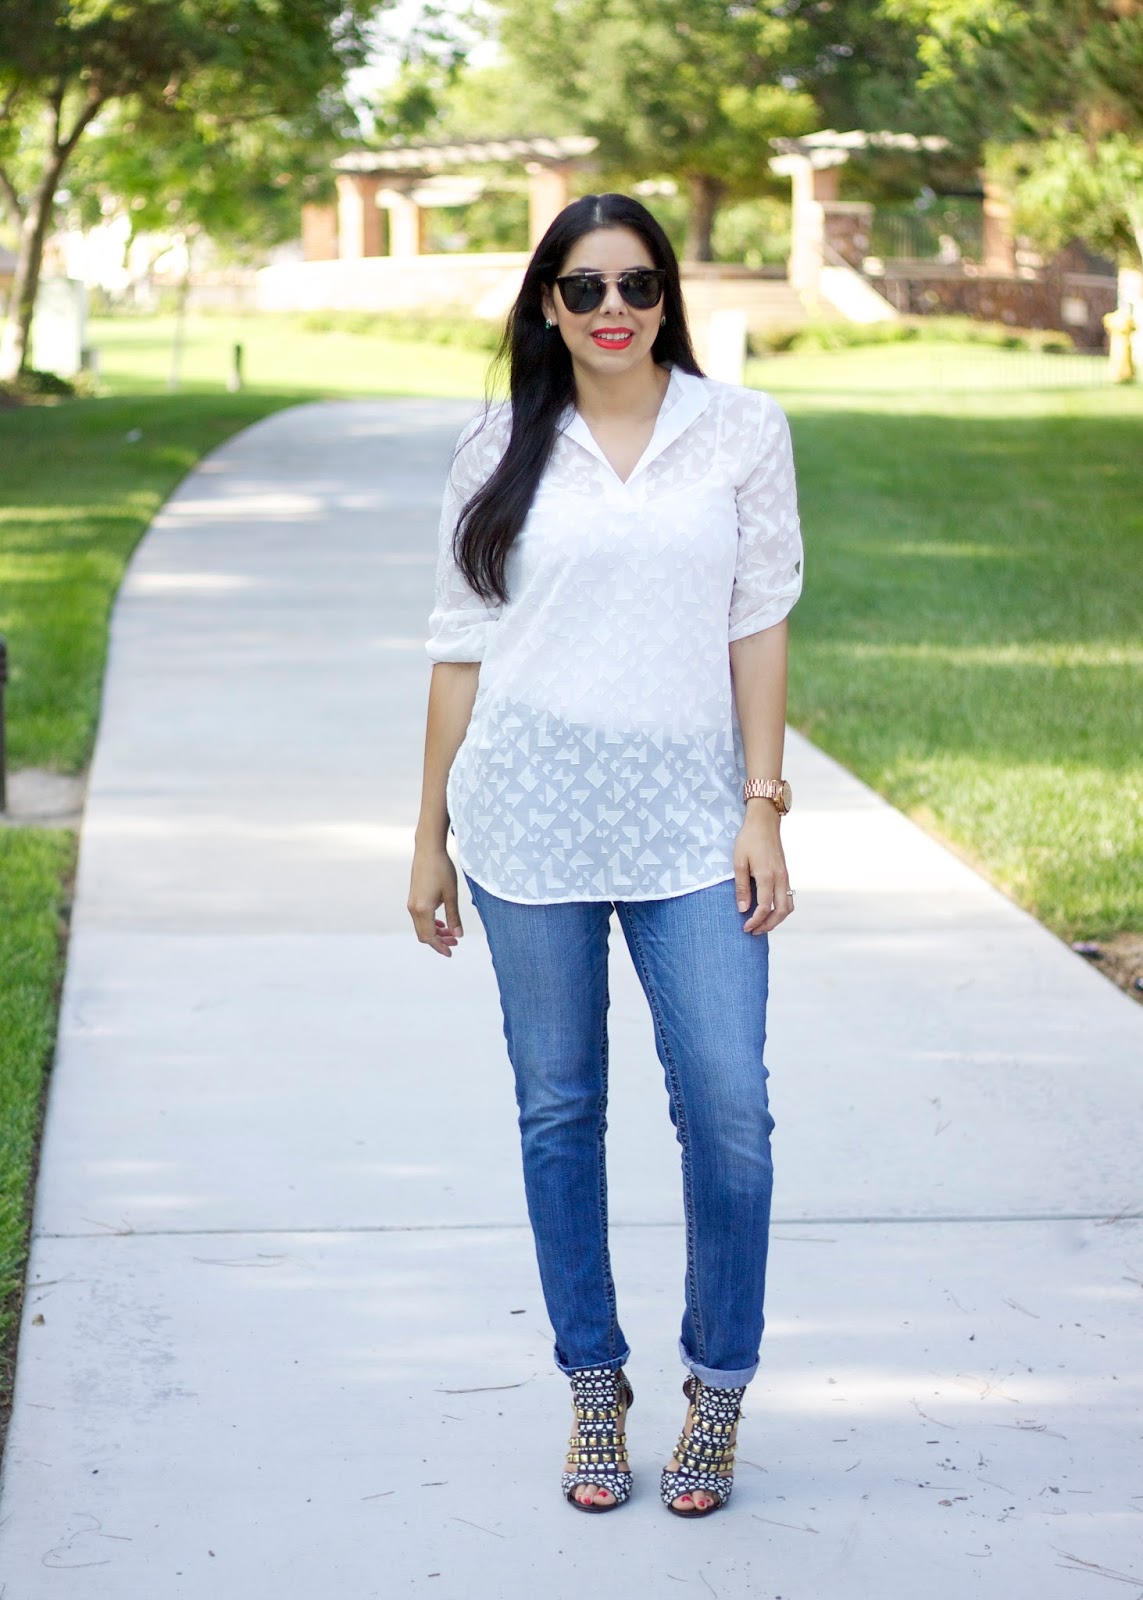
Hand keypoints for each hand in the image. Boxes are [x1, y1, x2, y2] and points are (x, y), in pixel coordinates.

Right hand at [408, 845, 463, 955]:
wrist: (428, 850)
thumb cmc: (442, 869)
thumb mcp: (452, 894)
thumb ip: (454, 916)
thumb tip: (458, 935)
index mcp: (423, 909)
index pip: (430, 937)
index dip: (440, 946)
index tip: (451, 952)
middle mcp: (413, 908)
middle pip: (424, 934)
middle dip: (439, 941)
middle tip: (455, 942)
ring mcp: (411, 903)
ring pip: (421, 927)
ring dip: (435, 932)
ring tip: (451, 932)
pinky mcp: (413, 897)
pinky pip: (420, 918)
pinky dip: (430, 923)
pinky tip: (441, 922)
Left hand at [733, 807, 793, 934]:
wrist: (764, 821)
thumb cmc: (748, 839)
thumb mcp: (739, 862)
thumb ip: (741, 887)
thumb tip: (743, 909)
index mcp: (767, 877)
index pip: (764, 908)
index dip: (755, 921)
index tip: (745, 927)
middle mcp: (780, 879)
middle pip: (781, 912)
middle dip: (768, 925)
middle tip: (754, 931)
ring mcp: (785, 877)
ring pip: (788, 906)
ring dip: (777, 919)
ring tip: (762, 924)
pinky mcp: (785, 874)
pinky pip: (788, 897)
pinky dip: (780, 908)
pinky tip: (768, 910)